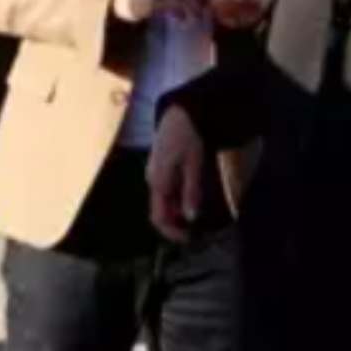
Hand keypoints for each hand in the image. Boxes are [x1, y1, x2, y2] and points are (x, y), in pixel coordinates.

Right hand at [147, 107, 204, 242]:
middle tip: (197, 232)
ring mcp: (155, 173)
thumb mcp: (194, 164)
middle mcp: (153, 179)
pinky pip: (166, 192)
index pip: (158, 217)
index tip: (189, 238)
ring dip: (177, 214)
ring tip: (198, 218)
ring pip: (164, 202)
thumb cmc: (188, 136)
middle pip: (160, 212)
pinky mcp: (161, 167)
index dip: (172, 232)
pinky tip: (191, 200)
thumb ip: (191, 190)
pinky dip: (177, 201)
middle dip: (176, 225)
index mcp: (158, 181)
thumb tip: (191, 217)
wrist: (181, 112)